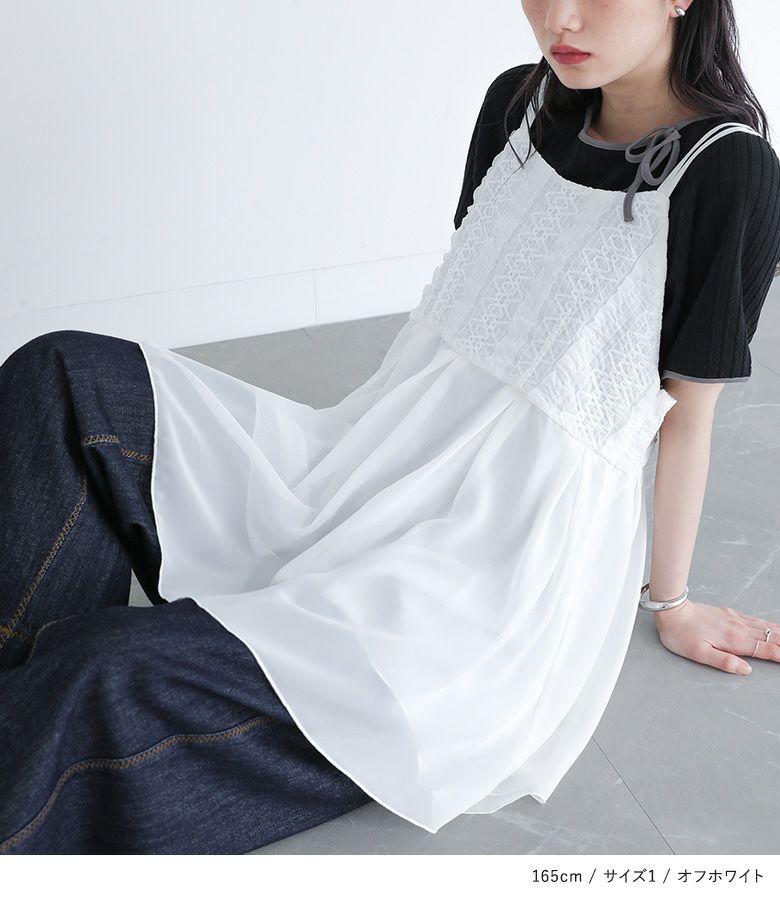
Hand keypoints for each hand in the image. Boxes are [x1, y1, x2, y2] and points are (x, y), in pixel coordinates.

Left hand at [653, 599, 779, 674]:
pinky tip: (773, 626)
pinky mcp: (729, 613)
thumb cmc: (681, 635)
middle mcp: (738, 628)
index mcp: (733, 640)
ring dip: (779, 633)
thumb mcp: (699, 654)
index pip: (764, 649)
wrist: (672, 610)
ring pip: (765, 627)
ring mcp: (734, 619)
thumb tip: (746, 670)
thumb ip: (724, 662)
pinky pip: (755, 619)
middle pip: (770, 637)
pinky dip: (769, 624)